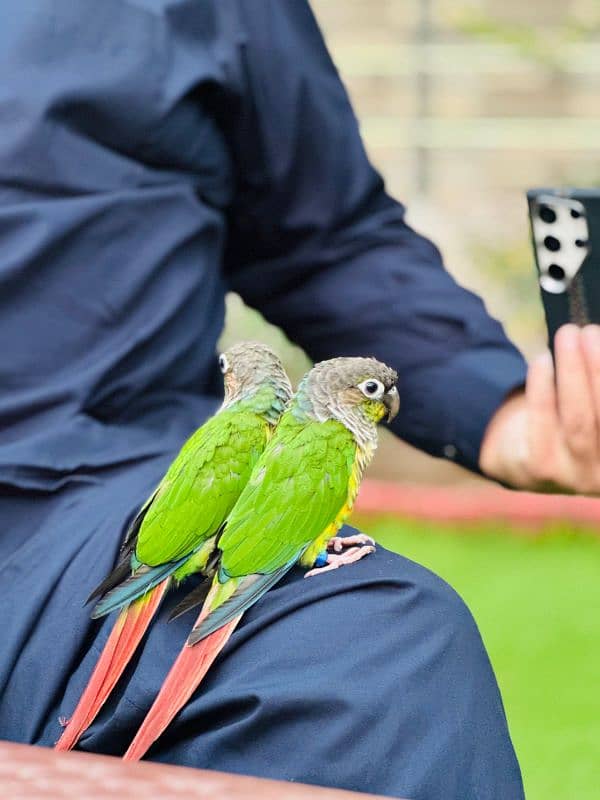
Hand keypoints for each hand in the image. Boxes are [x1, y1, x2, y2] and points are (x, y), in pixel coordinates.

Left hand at [480, 324, 599, 493]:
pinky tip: (542, 360)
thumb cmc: (577, 420)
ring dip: (573, 371)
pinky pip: (541, 423)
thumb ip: (593, 382)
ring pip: (579, 419)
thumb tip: (597, 341)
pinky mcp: (541, 470)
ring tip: (568, 335)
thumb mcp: (593, 406)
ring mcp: (576, 476)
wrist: (526, 460)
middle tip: (590, 330)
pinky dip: (542, 388)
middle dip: (599, 367)